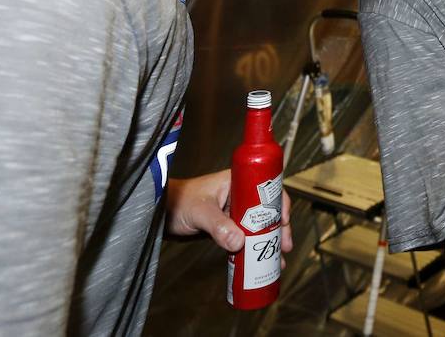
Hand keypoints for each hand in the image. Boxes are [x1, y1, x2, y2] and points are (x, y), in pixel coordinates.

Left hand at [165, 170, 294, 261]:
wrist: (159, 215)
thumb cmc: (177, 202)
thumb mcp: (200, 212)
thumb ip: (218, 226)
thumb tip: (239, 243)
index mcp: (236, 181)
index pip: (266, 188)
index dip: (279, 203)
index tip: (284, 220)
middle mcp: (238, 195)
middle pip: (267, 210)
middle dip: (279, 228)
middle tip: (284, 246)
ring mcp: (233, 211)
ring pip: (258, 225)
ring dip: (268, 241)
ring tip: (277, 260)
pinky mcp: (226, 226)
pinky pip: (245, 236)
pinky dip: (253, 248)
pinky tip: (258, 262)